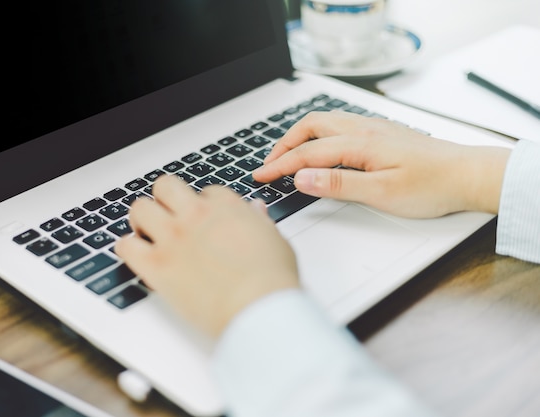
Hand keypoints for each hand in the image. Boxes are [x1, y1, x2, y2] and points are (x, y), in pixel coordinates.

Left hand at [114, 175, 298, 337]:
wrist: (257, 308)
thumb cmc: (271, 280)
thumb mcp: (275, 241)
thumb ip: (259, 222)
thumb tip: (255, 211)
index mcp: (225, 207)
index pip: (205, 191)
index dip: (203, 206)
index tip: (203, 220)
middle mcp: (195, 216)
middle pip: (166, 186)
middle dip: (166, 199)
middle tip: (167, 215)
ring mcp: (173, 238)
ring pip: (140, 208)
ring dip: (142, 218)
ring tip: (147, 233)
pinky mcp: (156, 265)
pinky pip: (125, 246)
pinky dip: (127, 249)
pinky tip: (137, 256)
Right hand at [253, 110, 510, 217]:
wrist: (468, 175)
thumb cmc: (432, 185)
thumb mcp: (381, 192)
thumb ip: (338, 184)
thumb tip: (302, 178)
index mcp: (360, 143)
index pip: (308, 152)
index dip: (280, 165)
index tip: (261, 176)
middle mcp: (364, 129)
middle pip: (311, 126)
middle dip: (285, 144)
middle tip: (270, 165)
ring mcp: (374, 129)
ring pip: (326, 123)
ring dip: (301, 137)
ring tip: (289, 156)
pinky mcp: (383, 134)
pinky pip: (341, 126)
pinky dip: (320, 135)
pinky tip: (322, 149)